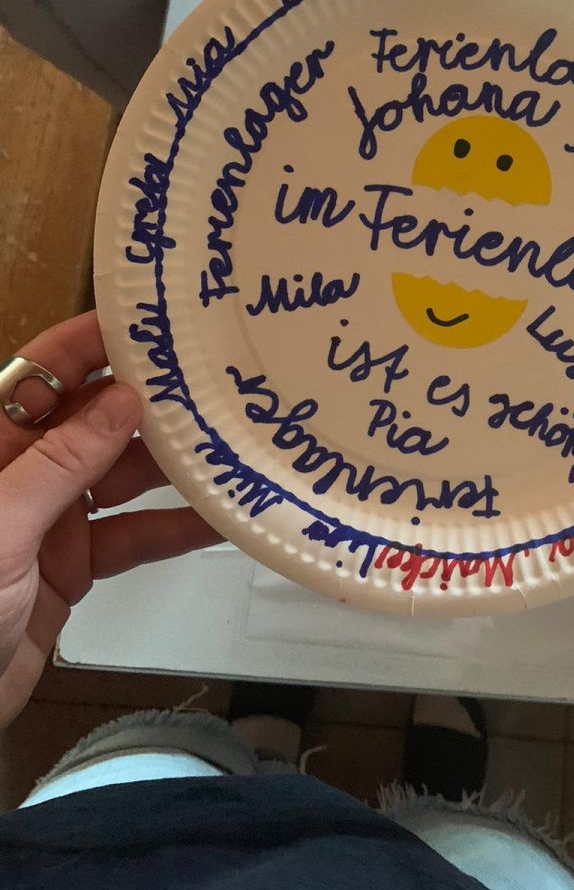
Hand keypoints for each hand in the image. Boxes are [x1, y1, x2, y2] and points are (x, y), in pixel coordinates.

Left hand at [0, 312, 220, 727]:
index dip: (97, 340)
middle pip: (95, 421)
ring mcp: (48, 520)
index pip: (45, 371)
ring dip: (173, 467)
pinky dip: (172, 531)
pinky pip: (130, 538)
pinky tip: (219, 520)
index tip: (158, 320)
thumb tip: (124, 397)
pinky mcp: (70, 568)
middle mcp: (21, 471)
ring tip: (235, 445)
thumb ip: (61, 462)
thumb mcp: (0, 525)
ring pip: (120, 478)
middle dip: (153, 403)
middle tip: (221, 382)